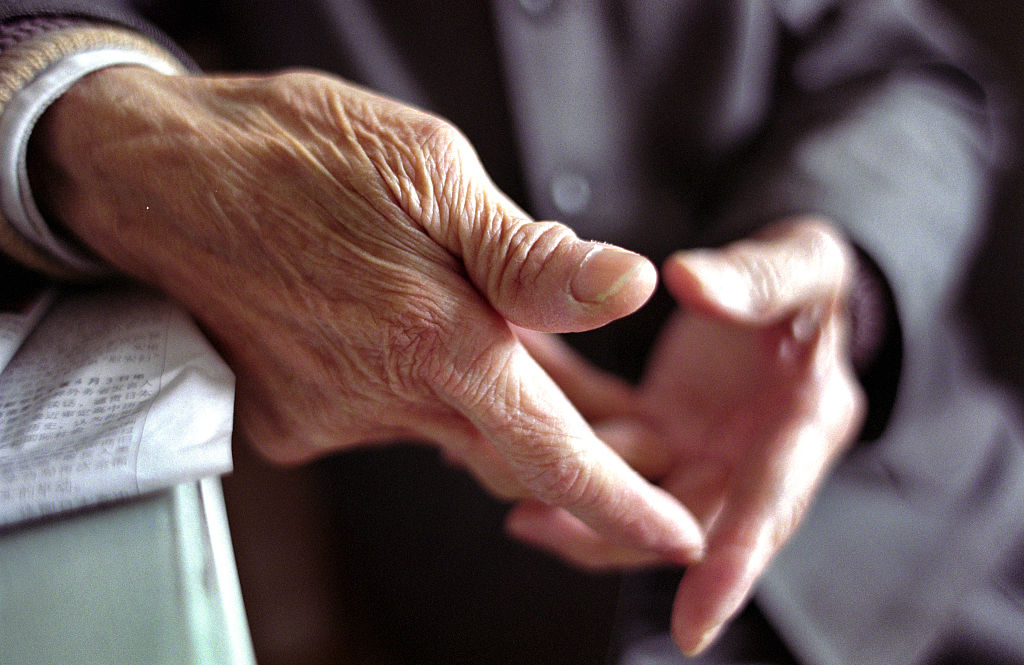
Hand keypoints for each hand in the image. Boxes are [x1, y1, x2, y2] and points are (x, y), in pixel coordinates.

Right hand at [30, 67, 702, 560]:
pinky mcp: (293, 422)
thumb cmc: (296, 155)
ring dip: (498, 403)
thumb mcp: (429, 171)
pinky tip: (429, 341)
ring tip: (527, 352)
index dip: (622, 501)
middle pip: (509, 450)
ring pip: (452, 432)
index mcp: (434, 339)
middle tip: (620, 415)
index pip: (552, 450)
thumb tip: (629, 287)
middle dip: (572, 443)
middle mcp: (381, 399)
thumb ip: (529, 255)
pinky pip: (391, 420)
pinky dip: (430, 391)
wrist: (158, 176)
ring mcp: (331, 418)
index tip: (677, 536)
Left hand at [507, 220, 865, 654]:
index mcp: (806, 424)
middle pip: (687, 521)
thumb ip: (756, 279)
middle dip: (613, 533)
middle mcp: (751, 456)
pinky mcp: (665, 434)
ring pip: (635, 493)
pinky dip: (566, 441)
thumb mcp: (802, 266)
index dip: (735, 565)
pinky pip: (611, 448)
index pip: (771, 504)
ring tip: (502, 483)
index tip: (693, 624)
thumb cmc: (806, 283)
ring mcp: (704, 452)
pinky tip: (508, 428)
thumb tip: (688, 283)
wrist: (787, 294)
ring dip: (574, 495)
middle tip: (538, 524)